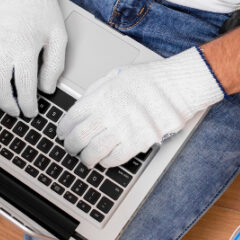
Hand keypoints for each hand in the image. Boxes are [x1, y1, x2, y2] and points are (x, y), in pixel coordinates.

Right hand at [0, 0, 66, 116]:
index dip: (28, 104)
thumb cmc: (43, 12)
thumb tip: (47, 89)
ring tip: (5, 102)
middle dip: (8, 104)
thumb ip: (55, 66)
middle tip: (17, 112)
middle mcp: (2, 46)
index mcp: (24, 47)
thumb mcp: (59, 38)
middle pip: (0, 86)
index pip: (24, 86)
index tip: (32, 112)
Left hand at [57, 47, 224, 166]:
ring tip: (87, 159)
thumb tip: (81, 108)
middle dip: (71, 147)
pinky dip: (106, 162)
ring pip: (93, 153)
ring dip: (86, 159)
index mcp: (100, 96)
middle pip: (78, 139)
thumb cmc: (150, 79)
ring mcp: (122, 129)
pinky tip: (106, 159)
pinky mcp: (138, 142)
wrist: (177, 86)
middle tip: (72, 149)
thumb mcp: (115, 76)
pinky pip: (114, 159)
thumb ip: (96, 92)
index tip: (63, 134)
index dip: (63, 130)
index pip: (70, 119)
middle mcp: (108, 113)